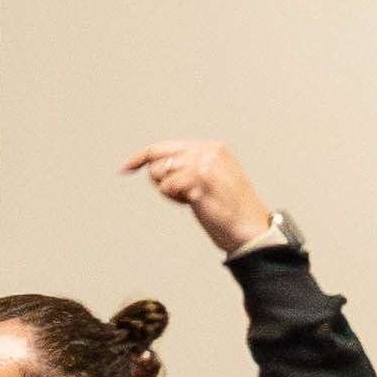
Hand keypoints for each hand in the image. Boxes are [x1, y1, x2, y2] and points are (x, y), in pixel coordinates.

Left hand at [122, 137, 275, 254]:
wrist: (251, 230)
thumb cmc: (231, 211)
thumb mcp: (213, 178)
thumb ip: (190, 166)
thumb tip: (160, 165)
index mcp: (214, 148)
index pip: (166, 146)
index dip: (142, 157)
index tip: (125, 168)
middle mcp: (209, 151)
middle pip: (158, 157)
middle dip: (160, 178)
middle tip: (179, 194)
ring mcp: (204, 164)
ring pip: (160, 172)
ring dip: (169, 190)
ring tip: (192, 198)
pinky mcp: (199, 180)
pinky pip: (167, 186)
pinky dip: (174, 198)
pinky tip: (192, 203)